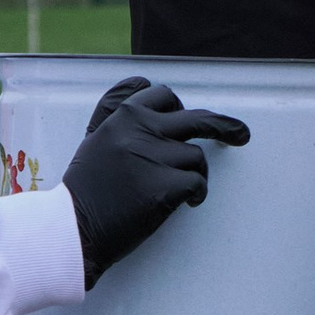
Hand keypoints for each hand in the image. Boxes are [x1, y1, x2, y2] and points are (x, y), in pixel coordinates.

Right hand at [62, 79, 250, 282]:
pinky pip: (197, 182)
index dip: (177, 107)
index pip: (162, 95)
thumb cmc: (86, 188)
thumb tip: (142, 85)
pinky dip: (197, 194)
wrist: (74, 228)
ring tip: (179, 191)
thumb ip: (115, 113)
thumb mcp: (95, 139)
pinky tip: (187, 203)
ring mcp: (152, 157)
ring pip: (196, 156)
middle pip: (194, 118)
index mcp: (121, 117)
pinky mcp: (163, 187)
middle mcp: (138, 130)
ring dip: (194, 174)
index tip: (185, 117)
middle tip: (240, 135)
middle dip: (222, 126)